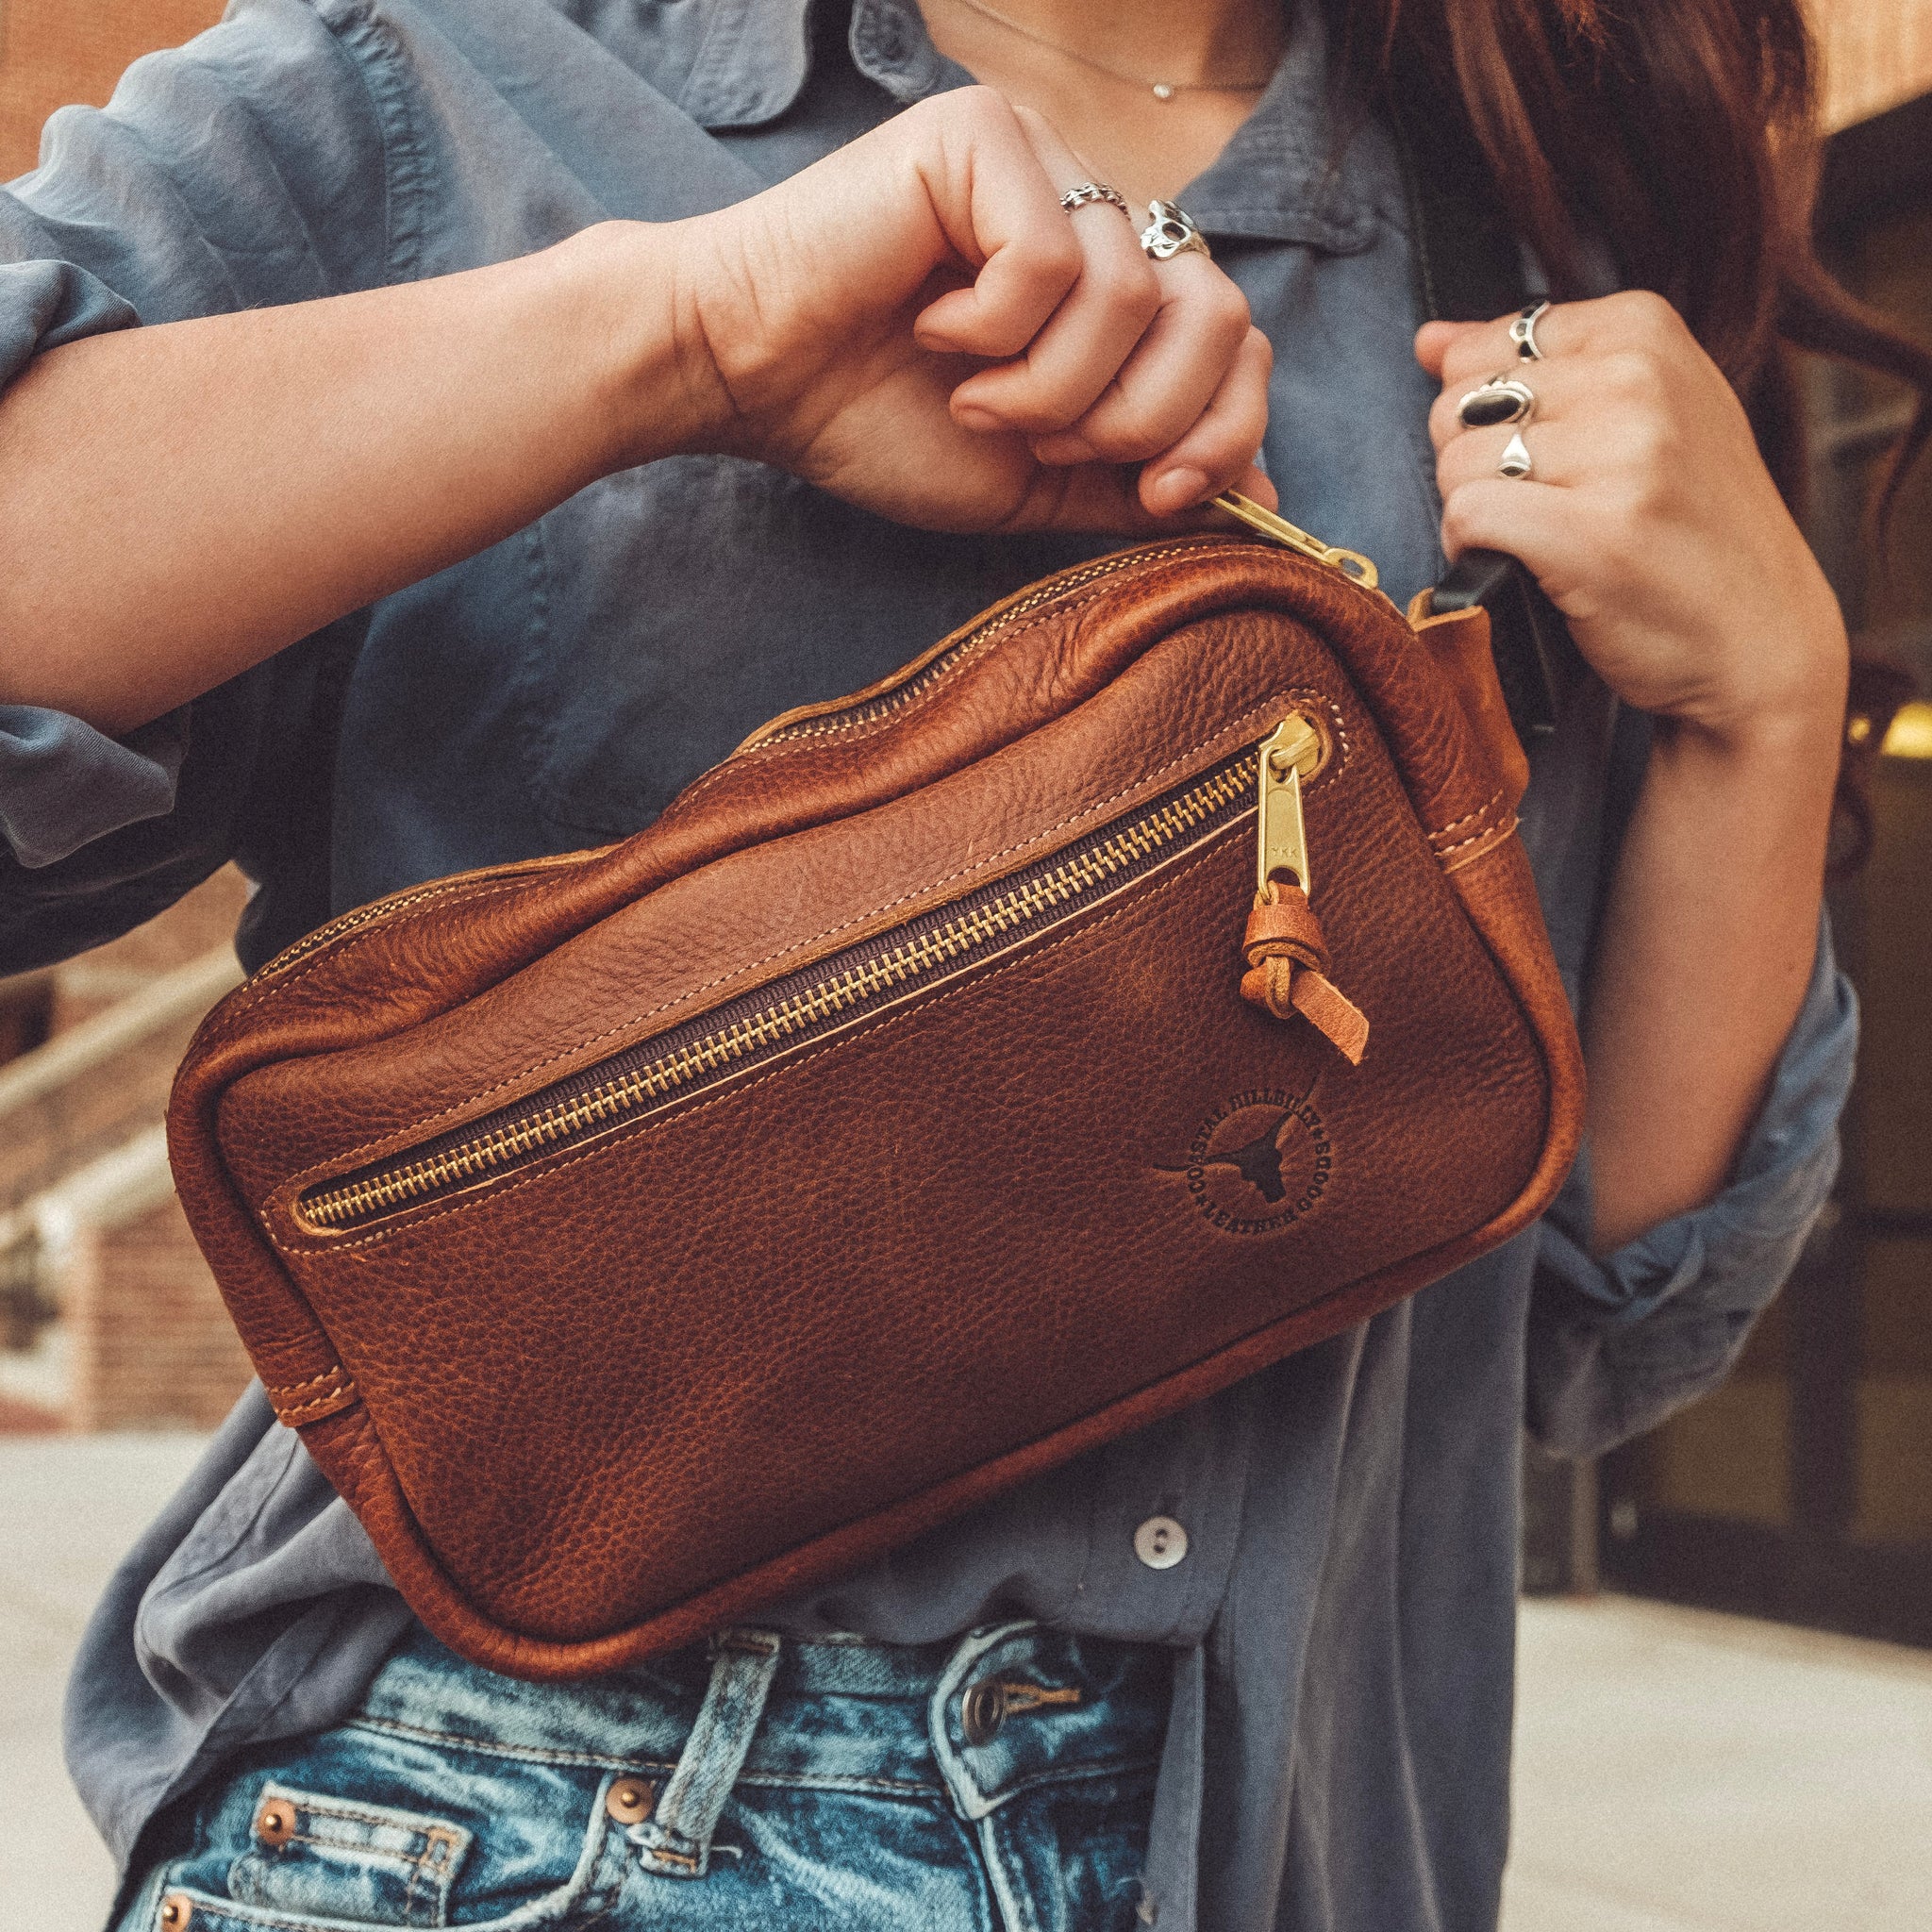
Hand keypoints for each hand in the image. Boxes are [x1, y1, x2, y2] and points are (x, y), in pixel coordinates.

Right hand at [651, 88, 1273, 533]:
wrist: (750, 380)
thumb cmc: (875, 422)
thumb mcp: (1034, 480)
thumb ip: (1139, 483)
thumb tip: (1262, 497)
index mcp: (1115, 277)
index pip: (1239, 337)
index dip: (1221, 429)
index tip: (1156, 496)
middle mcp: (1094, 204)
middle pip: (1218, 313)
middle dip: (1141, 418)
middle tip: (1043, 444)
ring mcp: (1044, 156)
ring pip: (1132, 296)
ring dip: (1050, 389)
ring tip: (973, 396)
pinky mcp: (983, 133)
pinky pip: (1050, 259)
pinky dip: (993, 331)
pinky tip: (931, 327)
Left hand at [1418, 293, 1846, 749]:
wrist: (1761, 636)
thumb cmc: (1689, 527)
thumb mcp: (1640, 411)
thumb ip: (1528, 364)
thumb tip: (1429, 341)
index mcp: (1645, 328)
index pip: (1479, 351)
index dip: (1484, 418)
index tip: (1549, 457)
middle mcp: (1637, 378)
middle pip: (1457, 407)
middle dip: (1475, 465)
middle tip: (1544, 507)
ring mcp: (1621, 454)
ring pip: (1456, 464)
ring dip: (1477, 514)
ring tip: (1542, 538)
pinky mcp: (1593, 533)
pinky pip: (1467, 517)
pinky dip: (1472, 551)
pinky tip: (1521, 566)